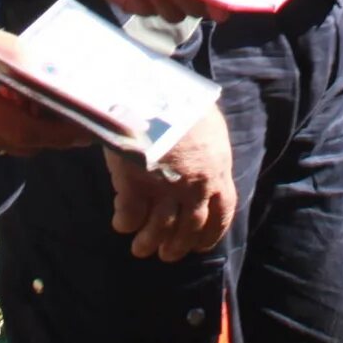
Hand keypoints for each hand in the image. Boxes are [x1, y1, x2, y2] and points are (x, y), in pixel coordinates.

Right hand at [0, 19, 94, 153]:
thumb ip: (10, 52)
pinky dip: (10, 133)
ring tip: (54, 119)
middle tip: (80, 127)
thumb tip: (48, 71)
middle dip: (55, 138)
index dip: (59, 133)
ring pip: (8, 146)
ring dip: (34, 136)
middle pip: (22, 143)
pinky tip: (17, 115)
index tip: (86, 129)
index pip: (25, 128)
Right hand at [105, 105, 237, 260]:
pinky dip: (126, 224)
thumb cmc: (180, 101)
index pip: (221, 214)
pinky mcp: (136, 183)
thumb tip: (207, 163)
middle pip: (190, 229)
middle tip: (165, 254)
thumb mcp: (207, 127)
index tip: (200, 246)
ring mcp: (166, 187)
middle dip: (177, 246)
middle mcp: (196, 186)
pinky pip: (131, 216)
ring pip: (160, 229)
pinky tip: (121, 223)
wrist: (152, 88)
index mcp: (217, 171)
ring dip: (149, 243)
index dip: (211, 234)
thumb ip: (207, 152)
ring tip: (140, 249)